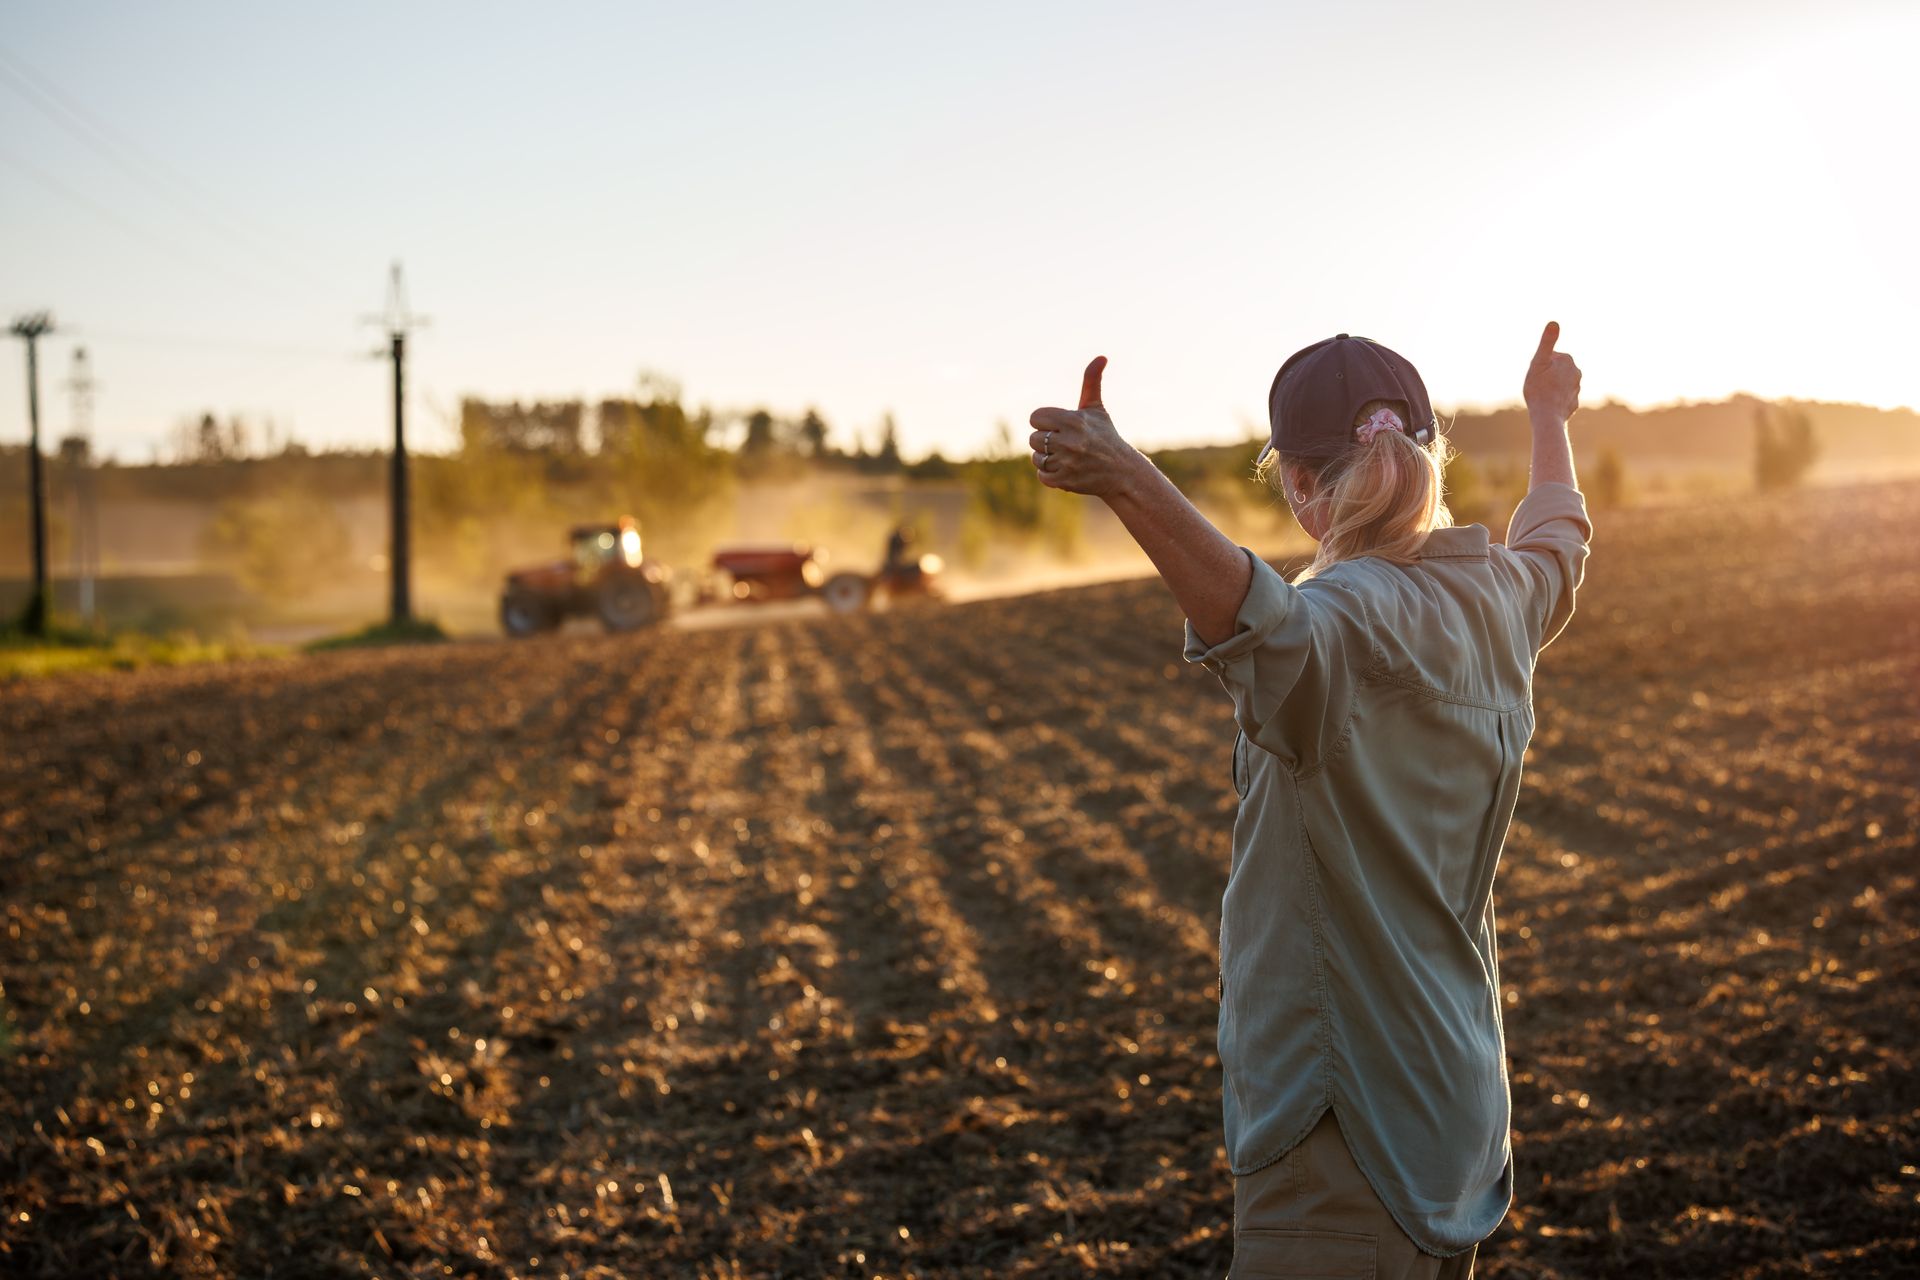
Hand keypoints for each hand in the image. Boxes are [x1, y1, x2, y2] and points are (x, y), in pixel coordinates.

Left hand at [1028, 356, 1145, 497]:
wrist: (1122, 471)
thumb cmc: (1106, 437)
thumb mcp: (1097, 409)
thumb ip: (1092, 382)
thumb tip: (1101, 357)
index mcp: (1074, 420)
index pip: (1035, 418)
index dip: (1044, 422)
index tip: (1058, 427)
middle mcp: (1070, 441)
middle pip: (1034, 438)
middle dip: (1046, 441)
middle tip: (1066, 444)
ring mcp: (1067, 462)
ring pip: (1037, 457)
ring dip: (1048, 458)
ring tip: (1067, 458)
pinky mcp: (1065, 481)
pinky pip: (1042, 475)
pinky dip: (1050, 475)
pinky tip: (1066, 470)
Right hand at [1523, 321, 1581, 425]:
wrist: (1547, 416)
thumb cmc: (1539, 389)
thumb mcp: (1538, 362)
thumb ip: (1547, 342)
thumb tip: (1554, 322)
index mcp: (1568, 360)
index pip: (1549, 358)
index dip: (1539, 366)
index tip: (1536, 375)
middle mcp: (1576, 372)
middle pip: (1555, 370)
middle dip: (1546, 376)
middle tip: (1538, 386)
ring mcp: (1577, 389)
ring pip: (1559, 384)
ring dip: (1551, 388)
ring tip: (1543, 396)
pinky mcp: (1574, 403)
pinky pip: (1562, 398)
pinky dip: (1556, 400)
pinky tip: (1549, 405)